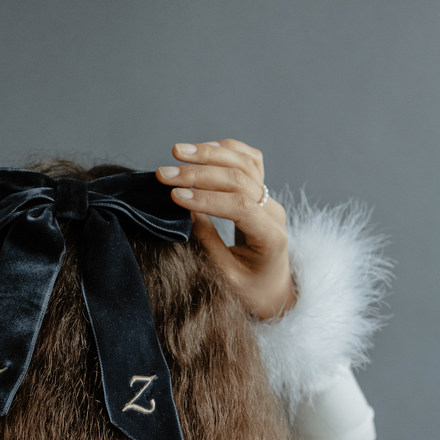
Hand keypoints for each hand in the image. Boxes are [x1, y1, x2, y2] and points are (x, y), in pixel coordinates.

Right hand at [156, 140, 294, 319]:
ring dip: (209, 154)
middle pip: (240, 179)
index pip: (240, 206)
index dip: (206, 198)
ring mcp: (270, 199)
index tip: (174, 196)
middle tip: (164, 174)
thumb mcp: (226, 276)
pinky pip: (248, 161)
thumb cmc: (249, 290)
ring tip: (177, 151)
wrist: (271, 289)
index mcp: (271, 237)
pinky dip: (225, 150)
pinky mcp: (262, 192)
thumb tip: (186, 210)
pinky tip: (201, 150)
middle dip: (200, 173)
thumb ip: (208, 242)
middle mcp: (274, 212)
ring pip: (244, 163)